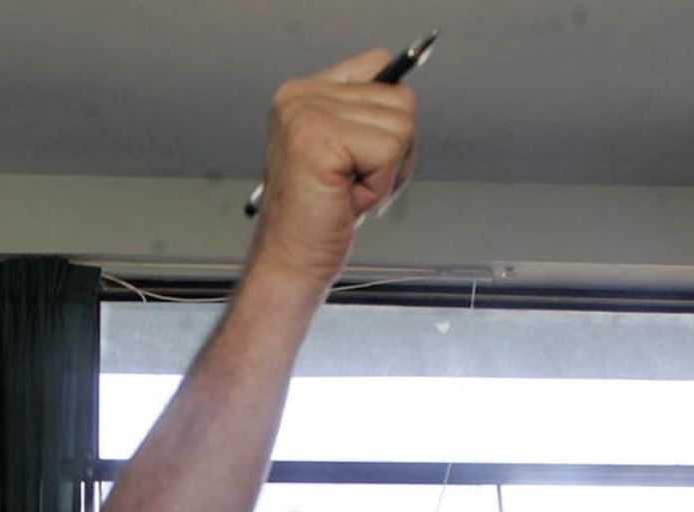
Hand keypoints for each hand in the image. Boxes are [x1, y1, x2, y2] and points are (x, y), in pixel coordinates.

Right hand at [249, 49, 418, 289]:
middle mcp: (299, 97)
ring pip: (401, 126)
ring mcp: (306, 114)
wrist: (290, 263)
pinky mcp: (319, 138)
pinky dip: (379, 186)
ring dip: (384, 172)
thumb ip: (369, 113)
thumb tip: (403, 92)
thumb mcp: (348, 151)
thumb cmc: (318, 218)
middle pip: (400, 100)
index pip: (381, 67)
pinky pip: (390, 150)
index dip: (386, 121)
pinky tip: (344, 199)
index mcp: (302, 94)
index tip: (354, 158)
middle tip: (349, 183)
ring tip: (345, 191)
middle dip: (391, 153)